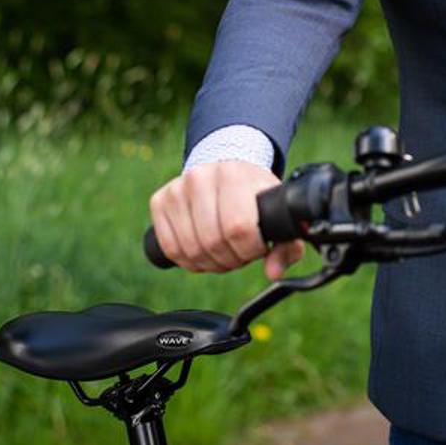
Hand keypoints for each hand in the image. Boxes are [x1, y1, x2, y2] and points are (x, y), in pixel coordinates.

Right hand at [148, 160, 306, 279]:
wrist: (227, 171)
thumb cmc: (254, 197)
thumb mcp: (277, 215)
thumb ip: (286, 246)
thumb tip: (273, 273)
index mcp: (234, 175)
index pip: (238, 228)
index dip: (249, 250)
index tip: (257, 248)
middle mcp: (201, 177)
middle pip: (212, 242)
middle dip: (230, 259)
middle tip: (240, 254)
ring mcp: (177, 189)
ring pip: (190, 248)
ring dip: (209, 263)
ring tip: (223, 252)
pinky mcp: (160, 201)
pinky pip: (170, 247)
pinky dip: (188, 261)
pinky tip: (203, 252)